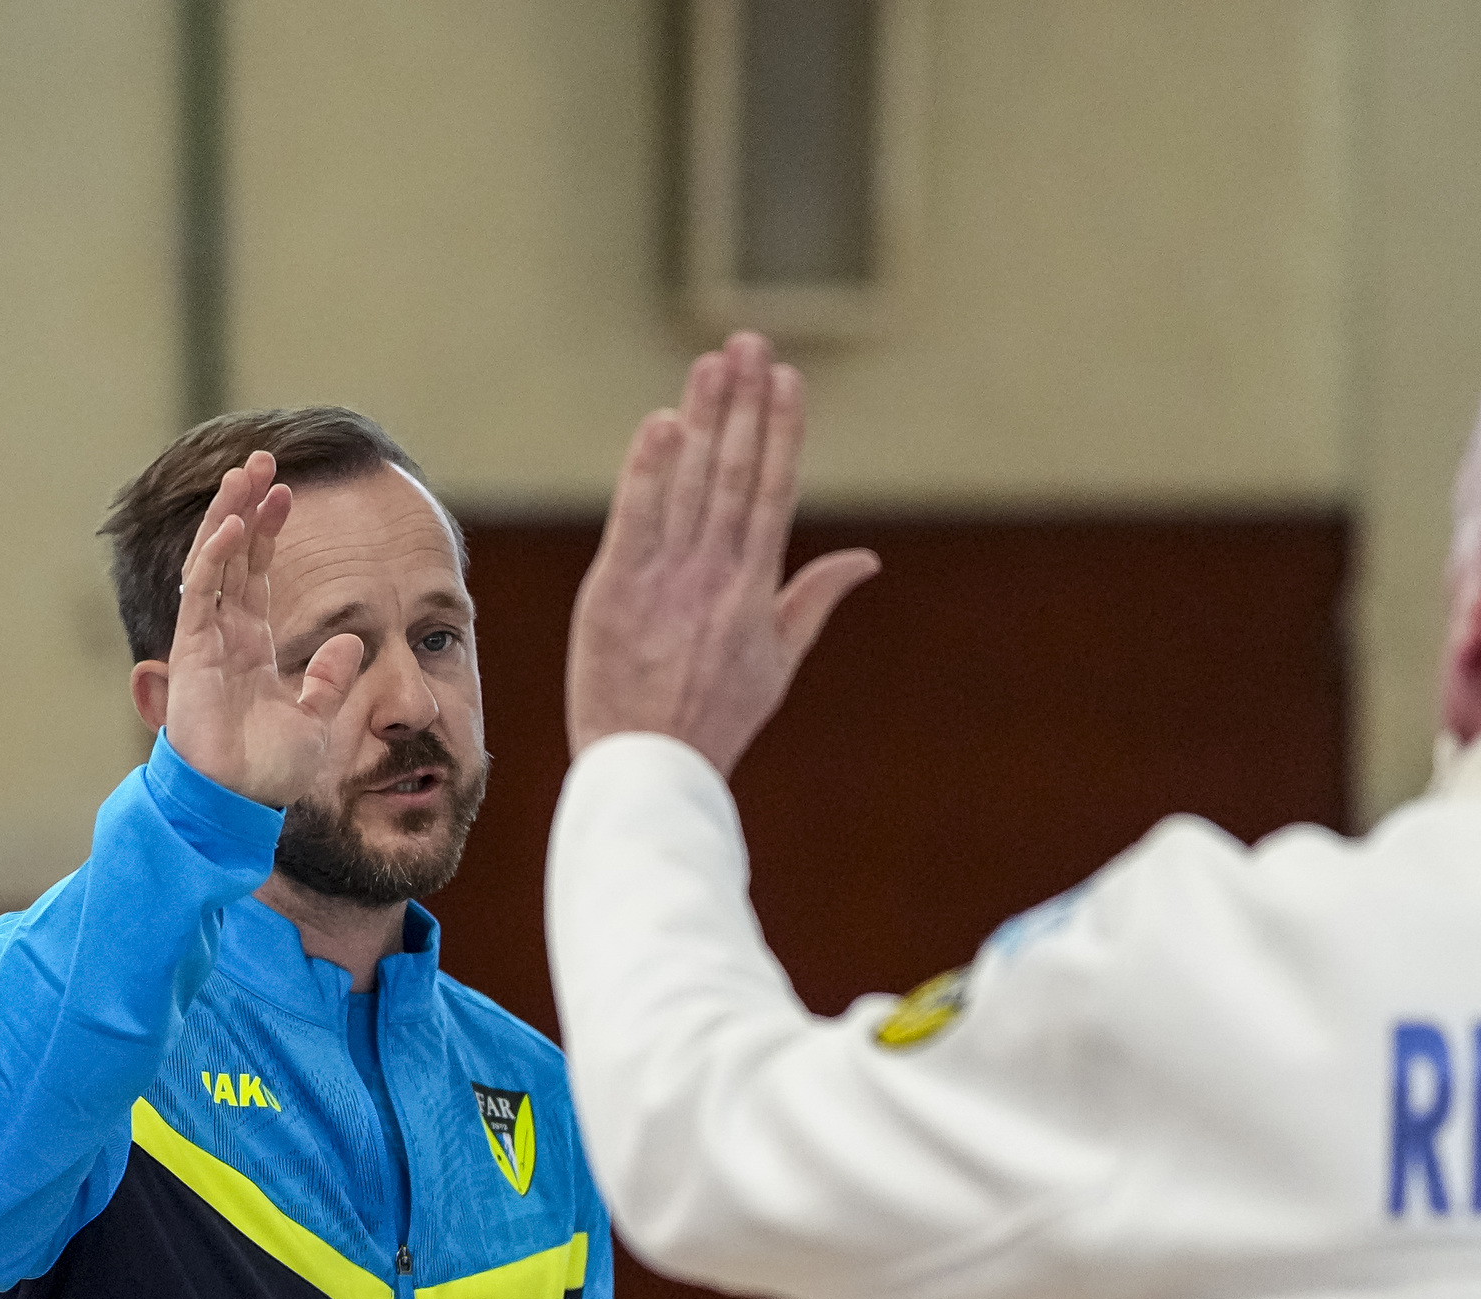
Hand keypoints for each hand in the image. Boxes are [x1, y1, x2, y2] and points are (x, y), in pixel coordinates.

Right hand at [154, 451, 368, 809]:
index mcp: (252, 647)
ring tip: (246, 473)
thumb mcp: (317, 718)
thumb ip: (330, 679)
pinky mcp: (191, 655)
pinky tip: (231, 525)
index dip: (268, 532)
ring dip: (229, 517)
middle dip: (246, 507)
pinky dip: (215, 560)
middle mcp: (226, 637)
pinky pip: (201, 597)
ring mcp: (205, 642)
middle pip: (233, 556)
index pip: (257, 575)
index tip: (287, 493)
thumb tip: (355, 642)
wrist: (240, 805)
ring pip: (213, 564)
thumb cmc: (269, 771)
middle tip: (262, 460)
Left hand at [566, 332, 877, 772]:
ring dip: (703, 419)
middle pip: (734, 475)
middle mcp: (715, 579)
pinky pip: (634, 521)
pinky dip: (648, 472)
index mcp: (756, 593)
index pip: (773, 494)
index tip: (787, 380)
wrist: (648, 771)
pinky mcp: (613, 591)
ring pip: (689, 487)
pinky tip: (662, 424)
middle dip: (744, 406)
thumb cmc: (713, 720)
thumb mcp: (778, 664)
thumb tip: (866, 559)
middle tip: (750, 343)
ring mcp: (664, 583)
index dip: (781, 433)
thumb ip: (815, 599)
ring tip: (714, 363)